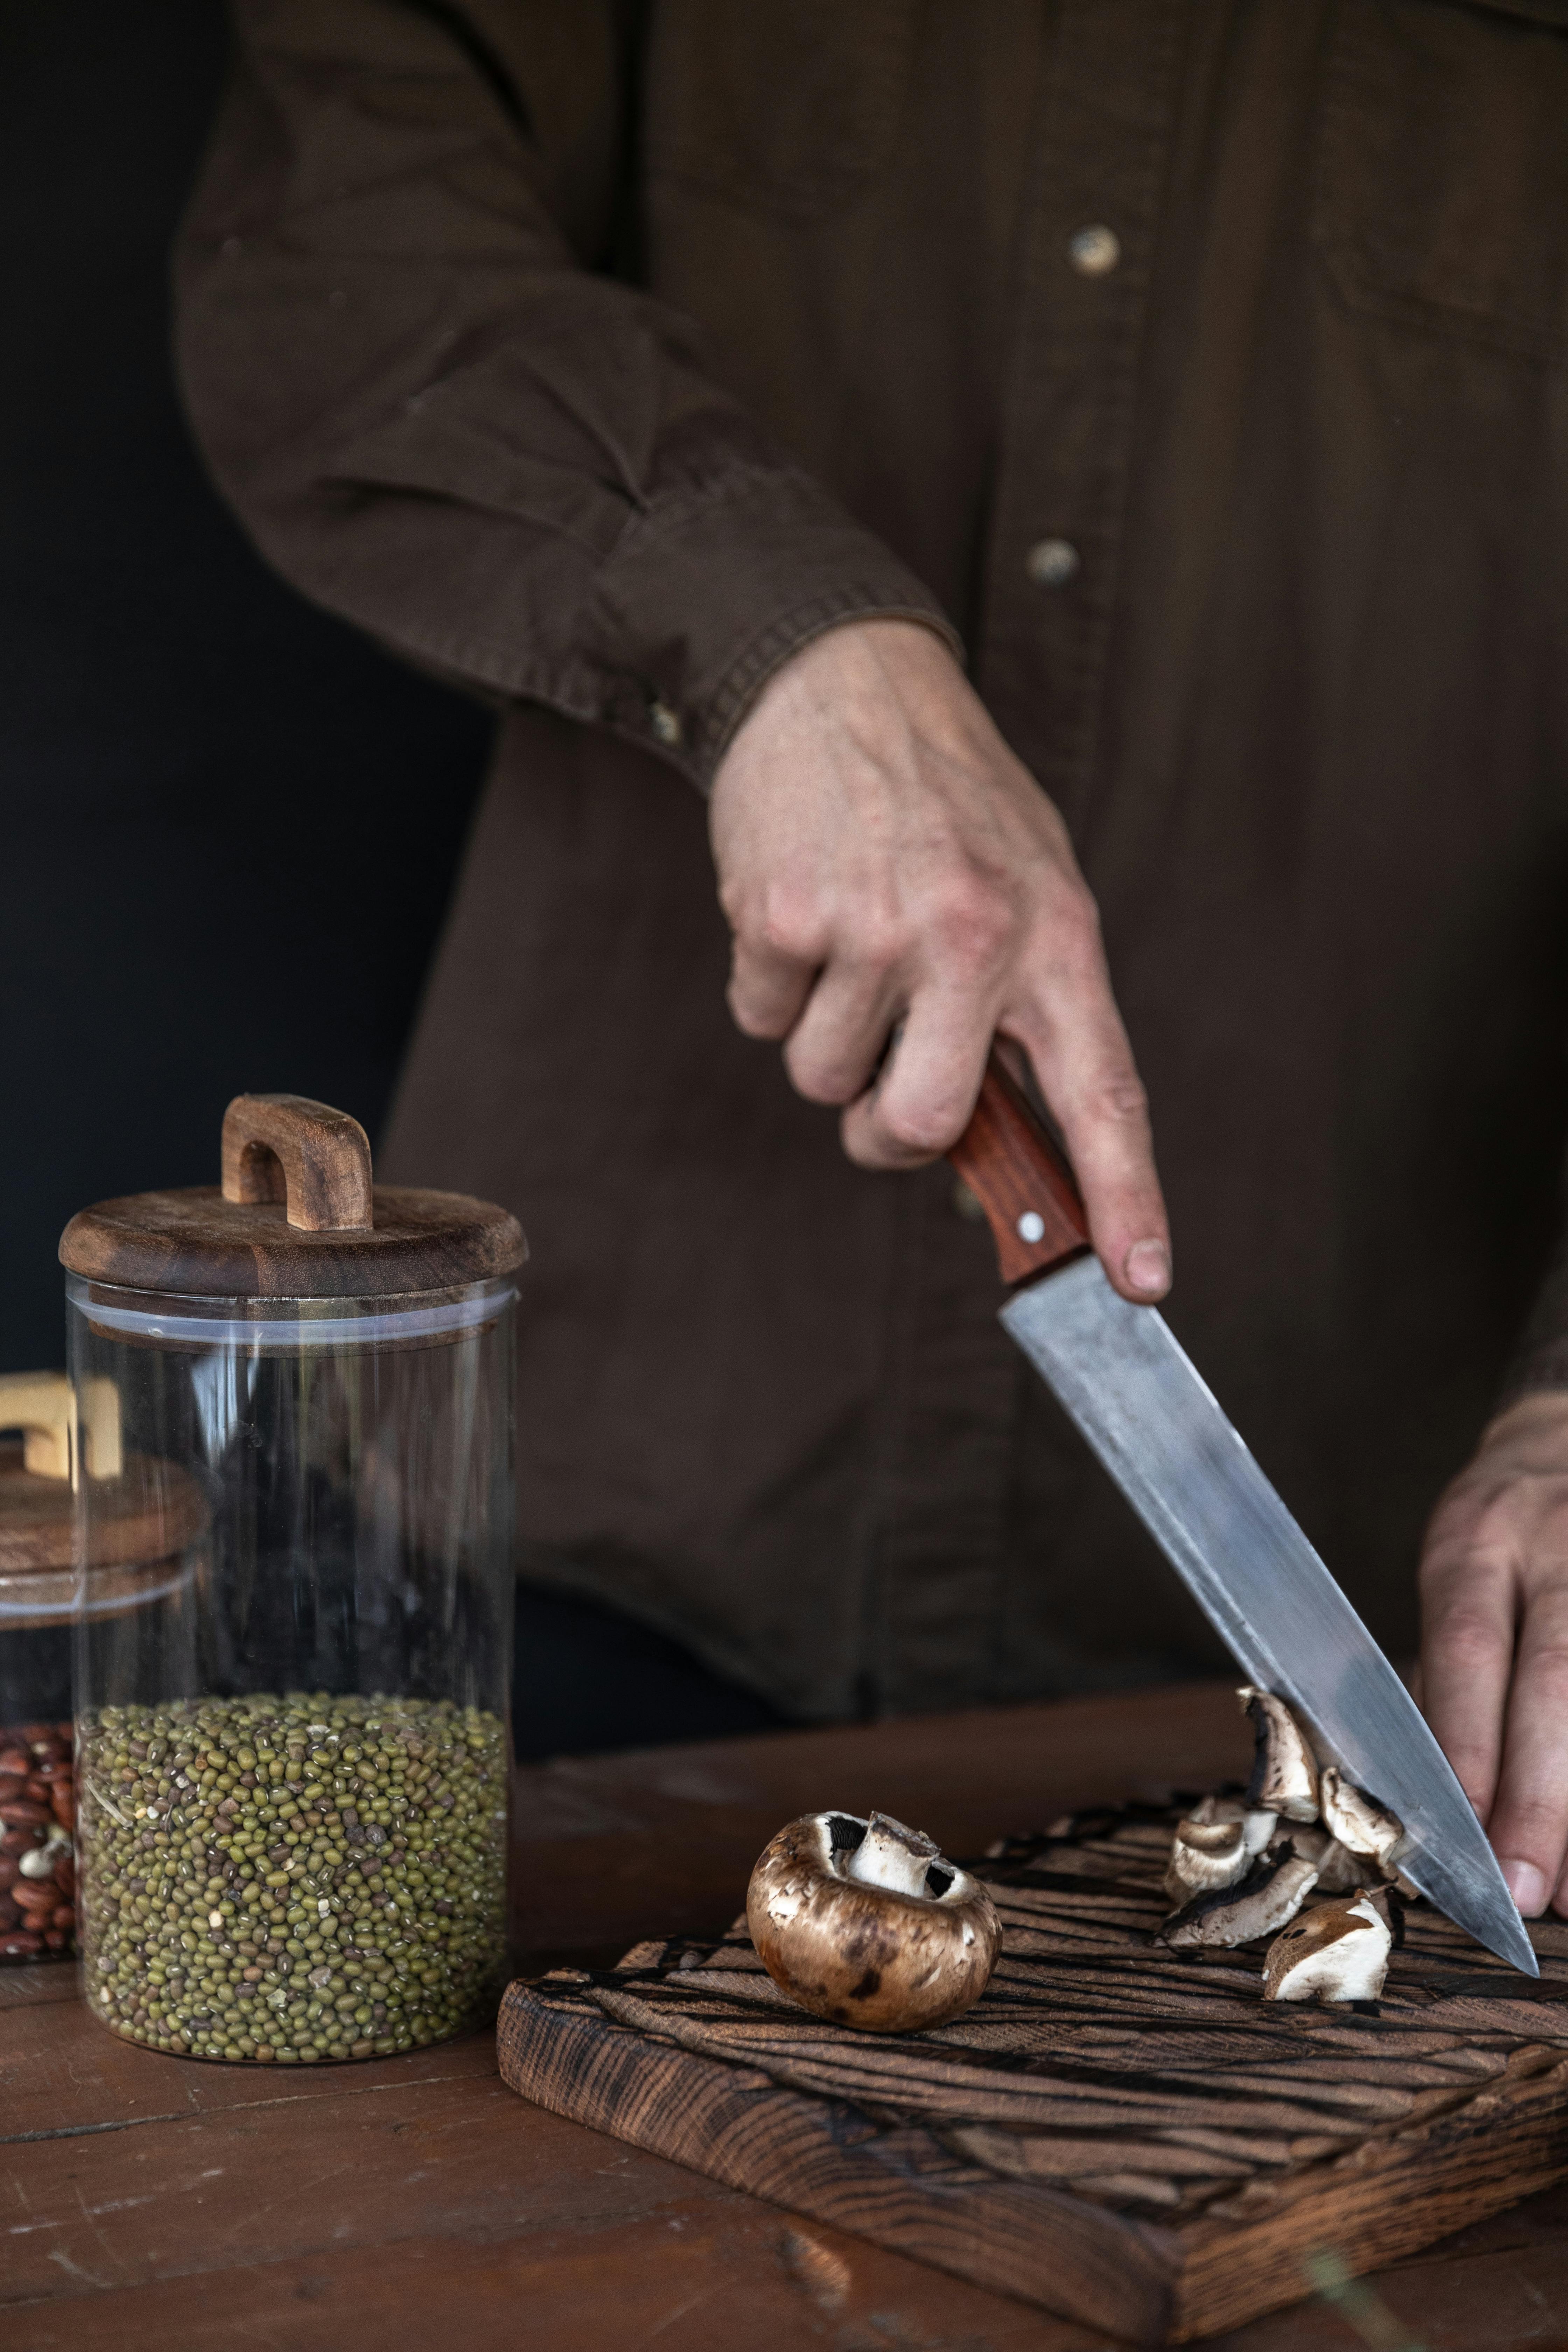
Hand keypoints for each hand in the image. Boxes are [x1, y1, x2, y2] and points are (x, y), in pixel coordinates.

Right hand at [708, 619, 1169, 1301]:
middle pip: (921, 1124)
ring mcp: (873, 926)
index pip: (1104, 1090)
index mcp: (1054, 937)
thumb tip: (989, 1145)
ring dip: (823, 1038)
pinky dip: (770, 987)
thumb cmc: (946, 801)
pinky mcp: (780, 915)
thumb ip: (1022, 1011)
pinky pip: (761, 1021)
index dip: (1126, 1196)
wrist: (842, 676)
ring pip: (822, 1081)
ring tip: (846, 942)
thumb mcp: (1028, 885)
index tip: (1142, 1281)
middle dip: (886, 1135)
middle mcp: (972, 936)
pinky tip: (798, 910)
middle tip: (880, 1088)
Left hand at [1419, 1390, 1567, 1916]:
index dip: (1467, 1748)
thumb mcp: (1455, 1568)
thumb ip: (1445, 1670)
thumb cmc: (1500, 1531)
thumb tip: (1433, 1788)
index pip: (1468, 1650)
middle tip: (1527, 1890)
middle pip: (1556, 1680)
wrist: (1566, 1439)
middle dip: (1541, 1796)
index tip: (1462, 1840)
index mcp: (1477, 1539)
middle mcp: (1557, 1548)